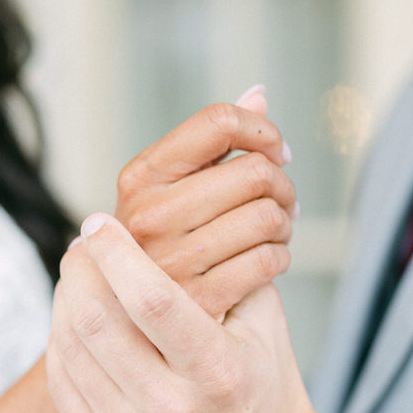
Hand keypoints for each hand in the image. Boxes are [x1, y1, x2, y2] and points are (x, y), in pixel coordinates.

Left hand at [47, 215, 328, 412]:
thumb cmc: (266, 385)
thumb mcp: (264, 321)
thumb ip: (223, 269)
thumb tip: (167, 216)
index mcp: (217, 373)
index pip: (150, 299)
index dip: (115, 252)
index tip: (98, 222)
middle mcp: (173, 412)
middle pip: (96, 321)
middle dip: (80, 270)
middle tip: (82, 246)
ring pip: (71, 351)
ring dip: (65, 302)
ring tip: (77, 278)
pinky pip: (64, 390)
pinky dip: (62, 345)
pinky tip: (72, 321)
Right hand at [113, 87, 295, 318]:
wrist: (128, 319)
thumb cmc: (161, 241)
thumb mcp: (171, 187)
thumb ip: (213, 141)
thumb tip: (258, 93)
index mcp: (142, 176)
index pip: (217, 122)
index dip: (261, 131)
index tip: (275, 152)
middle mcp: (149, 215)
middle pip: (254, 172)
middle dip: (282, 183)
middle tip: (281, 199)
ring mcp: (169, 262)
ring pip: (266, 217)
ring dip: (284, 223)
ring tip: (275, 230)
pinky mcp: (196, 302)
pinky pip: (266, 262)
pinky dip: (280, 257)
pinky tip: (270, 257)